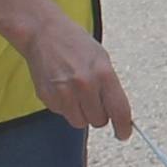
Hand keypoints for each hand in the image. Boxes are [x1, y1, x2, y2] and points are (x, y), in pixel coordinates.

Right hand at [16, 6, 136, 138]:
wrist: (43, 32)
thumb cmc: (75, 43)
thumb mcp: (102, 59)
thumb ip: (111, 87)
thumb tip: (119, 114)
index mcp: (103, 73)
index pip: (119, 111)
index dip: (123, 128)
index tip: (123, 133)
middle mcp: (85, 85)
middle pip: (99, 121)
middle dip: (99, 115)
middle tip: (94, 100)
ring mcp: (64, 92)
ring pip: (80, 122)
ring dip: (82, 113)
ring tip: (77, 93)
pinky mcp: (48, 97)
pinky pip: (63, 114)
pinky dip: (65, 106)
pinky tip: (63, 88)